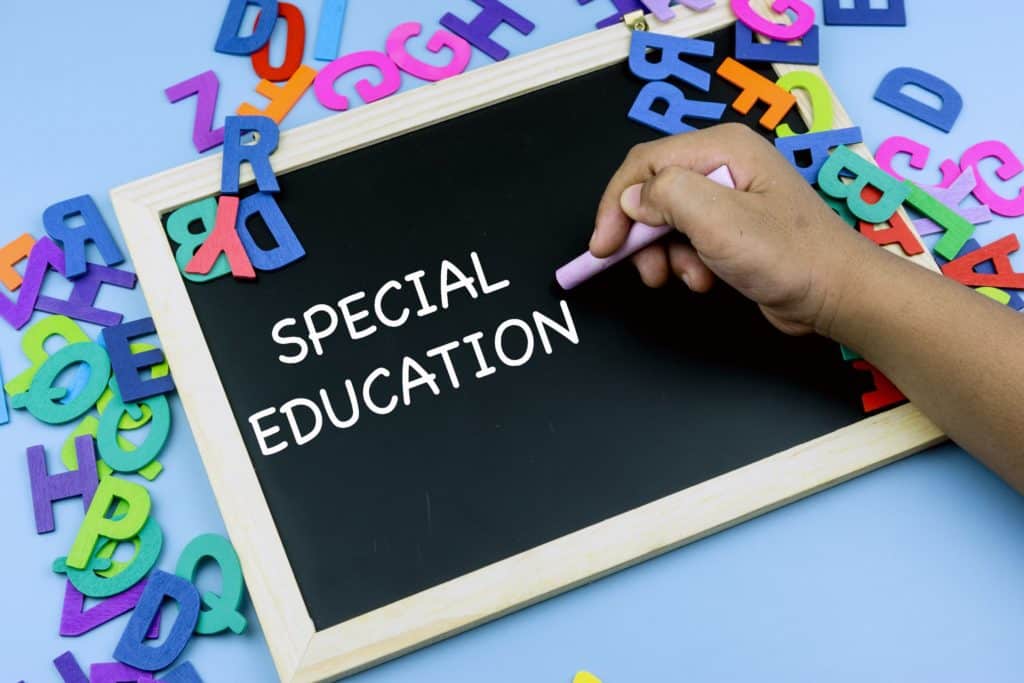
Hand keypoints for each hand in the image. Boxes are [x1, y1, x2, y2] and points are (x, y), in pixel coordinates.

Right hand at [590, 123, 875, 335]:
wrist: (836, 296)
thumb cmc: (791, 257)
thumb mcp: (720, 221)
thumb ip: (668, 197)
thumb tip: (632, 200)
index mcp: (723, 147)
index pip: (645, 163)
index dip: (616, 204)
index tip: (603, 247)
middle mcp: (723, 165)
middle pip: (652, 192)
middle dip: (640, 234)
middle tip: (640, 269)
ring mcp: (727, 197)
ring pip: (665, 220)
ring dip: (664, 254)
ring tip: (685, 278)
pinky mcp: (730, 228)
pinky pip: (685, 239)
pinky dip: (683, 262)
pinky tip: (704, 279)